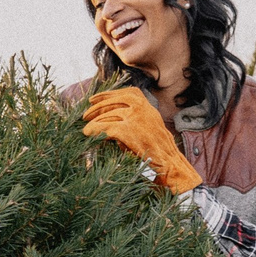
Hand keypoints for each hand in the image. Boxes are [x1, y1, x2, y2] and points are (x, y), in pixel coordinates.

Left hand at [82, 88, 200, 193]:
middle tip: (85, 114)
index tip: (95, 99)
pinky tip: (87, 133)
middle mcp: (143, 108)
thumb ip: (135, 121)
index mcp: (149, 108)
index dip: (109, 94)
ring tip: (86, 127)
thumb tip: (112, 119)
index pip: (129, 93)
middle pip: (116, 100)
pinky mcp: (129, 130)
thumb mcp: (149, 129)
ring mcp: (136, 118)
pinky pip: (106, 127)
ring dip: (94, 120)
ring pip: (109, 114)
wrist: (170, 163)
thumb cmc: (158, 151)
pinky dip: (94, 129)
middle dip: (98, 106)